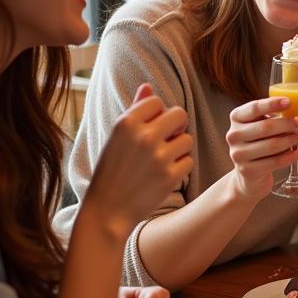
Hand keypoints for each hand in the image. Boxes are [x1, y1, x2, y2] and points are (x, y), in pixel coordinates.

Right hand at [90, 84, 193, 226]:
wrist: (107, 210)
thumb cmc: (111, 169)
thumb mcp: (116, 137)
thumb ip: (135, 109)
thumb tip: (148, 87)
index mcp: (127, 122)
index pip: (158, 102)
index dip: (156, 115)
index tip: (148, 129)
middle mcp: (144, 136)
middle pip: (180, 115)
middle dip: (175, 127)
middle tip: (164, 141)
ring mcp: (159, 157)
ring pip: (187, 139)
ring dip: (178, 149)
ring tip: (160, 160)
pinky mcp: (171, 177)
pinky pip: (189, 161)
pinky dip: (180, 168)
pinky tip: (164, 175)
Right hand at [225, 97, 297, 199]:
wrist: (249, 172)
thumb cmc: (259, 141)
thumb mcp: (261, 125)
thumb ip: (274, 117)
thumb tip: (297, 118)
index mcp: (236, 118)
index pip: (254, 108)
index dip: (272, 104)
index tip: (289, 102)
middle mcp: (233, 135)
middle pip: (266, 127)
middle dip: (287, 124)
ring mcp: (238, 154)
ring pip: (272, 145)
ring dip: (290, 140)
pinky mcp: (247, 170)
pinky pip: (274, 161)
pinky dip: (289, 156)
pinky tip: (296, 153)